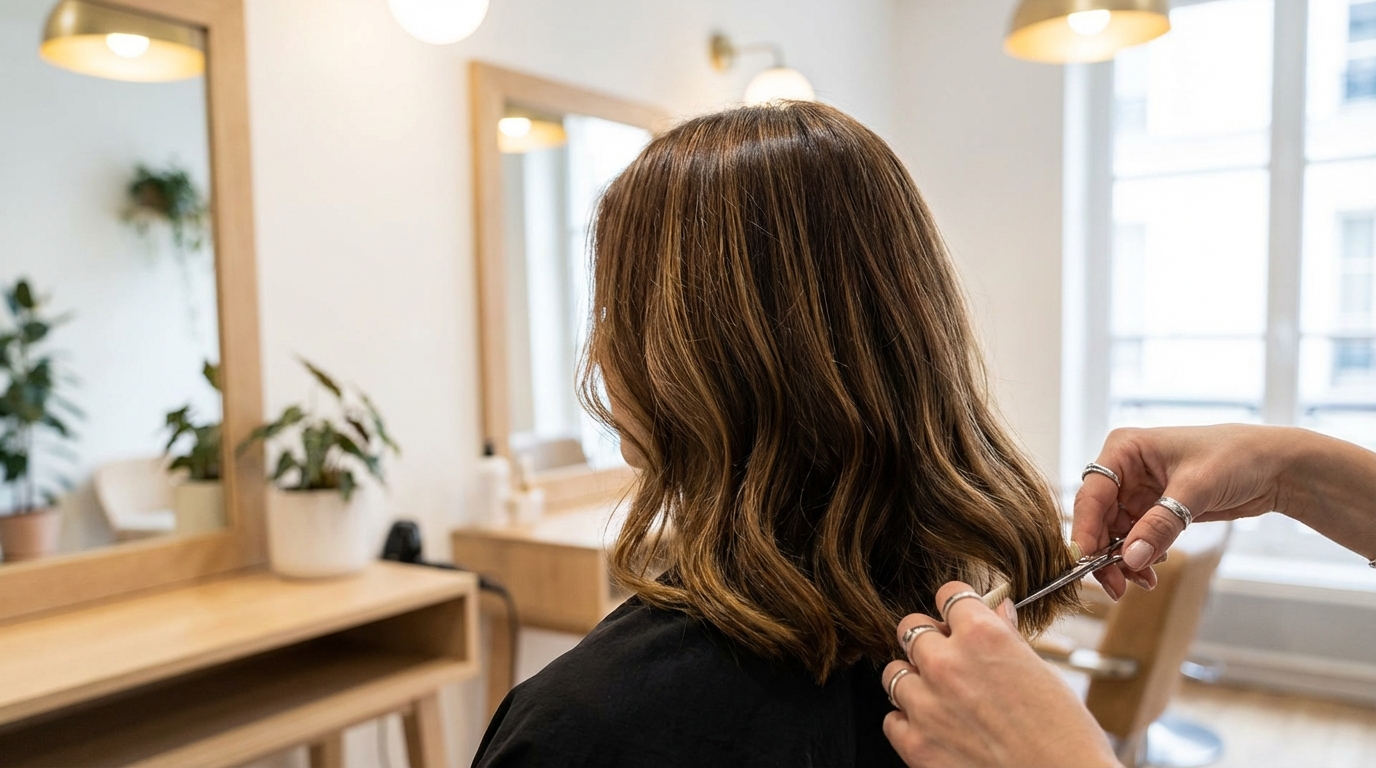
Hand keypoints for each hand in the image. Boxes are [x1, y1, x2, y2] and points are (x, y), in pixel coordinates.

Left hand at [881, 582, 1118, 767]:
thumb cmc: (1065, 735)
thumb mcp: (1042, 673)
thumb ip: (1008, 639)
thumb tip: (997, 612)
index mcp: (982, 636)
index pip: (949, 595)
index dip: (957, 605)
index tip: (959, 615)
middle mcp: (947, 663)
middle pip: (910, 628)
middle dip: (928, 639)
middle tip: (947, 656)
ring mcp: (926, 705)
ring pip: (894, 673)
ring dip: (914, 681)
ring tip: (940, 697)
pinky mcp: (916, 744)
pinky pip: (892, 720)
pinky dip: (908, 722)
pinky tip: (934, 727)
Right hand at [1071, 425, 1292, 599]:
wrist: (1275, 467)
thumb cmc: (1236, 457)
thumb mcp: (1195, 490)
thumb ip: (1160, 525)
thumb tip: (1130, 558)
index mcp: (1124, 449)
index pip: (1092, 493)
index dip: (1085, 528)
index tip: (1086, 560)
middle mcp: (1125, 469)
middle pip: (1098, 518)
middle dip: (1104, 552)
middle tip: (1115, 585)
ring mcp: (1139, 491)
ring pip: (1114, 533)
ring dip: (1124, 560)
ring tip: (1143, 581)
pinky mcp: (1154, 509)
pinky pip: (1135, 538)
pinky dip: (1140, 557)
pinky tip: (1153, 569)